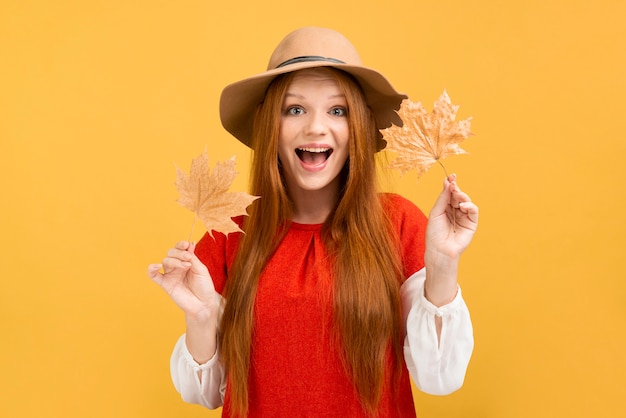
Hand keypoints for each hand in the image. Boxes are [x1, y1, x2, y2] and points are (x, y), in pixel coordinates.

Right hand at [147, 241, 218, 320]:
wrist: (203, 304)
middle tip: (188, 258)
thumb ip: (193, 258)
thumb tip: (190, 243)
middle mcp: (177, 266)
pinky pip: (153, 275)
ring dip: (174, 261)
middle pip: (171, 253)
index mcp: (186, 261)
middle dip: (179, 253)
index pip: (179, 248)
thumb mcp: (201, 270)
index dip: (181, 244)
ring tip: (185, 266)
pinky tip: (156, 266)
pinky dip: (151, 269)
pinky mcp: (165, 284)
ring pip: (165, 261)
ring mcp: (170, 275)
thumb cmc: (204, 287)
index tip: (187, 245)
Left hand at [424, 174, 478, 306]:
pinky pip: (473, 211)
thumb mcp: (436, 212)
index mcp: (445, 208)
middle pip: (458, 196)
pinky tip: (463, 205)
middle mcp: (455, 211)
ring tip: (457, 195)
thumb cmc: (434, 233)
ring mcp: (464, 217)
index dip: (451, 184)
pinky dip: (470, 205)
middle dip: (456, 189)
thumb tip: (448, 181)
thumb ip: (443, 197)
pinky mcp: (471, 224)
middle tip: (453, 185)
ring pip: (466, 201)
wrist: (439, 250)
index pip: (450, 193)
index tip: (451, 175)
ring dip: (462, 196)